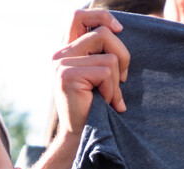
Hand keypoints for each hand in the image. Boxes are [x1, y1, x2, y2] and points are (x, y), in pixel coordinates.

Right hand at [52, 9, 130, 138]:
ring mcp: (62, 64)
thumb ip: (101, 54)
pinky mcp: (68, 75)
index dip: (101, 16)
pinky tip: (105, 103)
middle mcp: (60, 54)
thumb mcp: (99, 77)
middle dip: (122, 56)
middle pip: (103, 33)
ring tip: (108, 96)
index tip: (119, 29)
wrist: (80, 137)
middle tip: (122, 79)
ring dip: (116, 81)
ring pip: (109, 57)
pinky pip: (105, 72)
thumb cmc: (94, 109)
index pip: (79, 16)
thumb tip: (118, 29)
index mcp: (67, 51)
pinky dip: (112, 91)